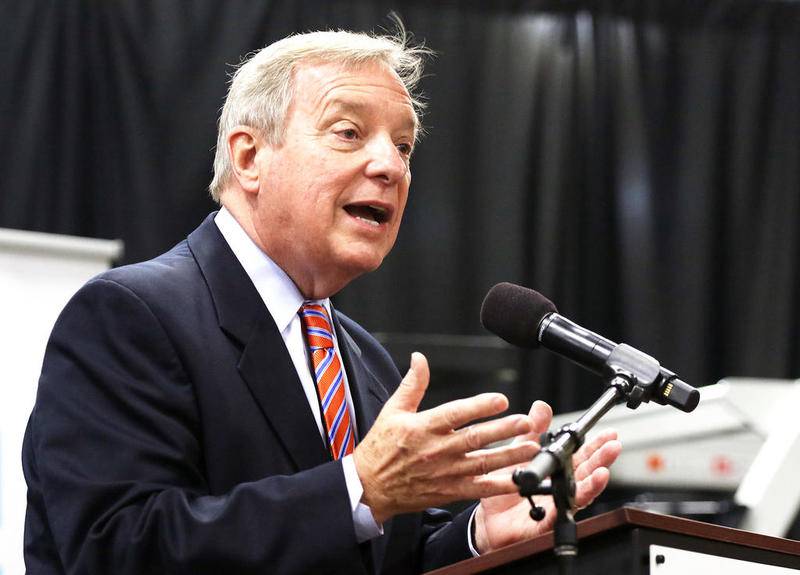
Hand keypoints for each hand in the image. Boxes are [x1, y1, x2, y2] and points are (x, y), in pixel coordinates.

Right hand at [353, 353, 539, 522]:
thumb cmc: (380, 448)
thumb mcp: (393, 410)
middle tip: (525, 421)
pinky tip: (519, 479)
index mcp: (423, 427)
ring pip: (482, 463)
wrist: (369, 487)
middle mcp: (436, 450)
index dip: (479, 406)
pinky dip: (501, 485)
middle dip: (503, 430)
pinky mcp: (449, 490)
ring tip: (531, 447)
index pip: (455, 413)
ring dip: (509, 455)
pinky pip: (479, 488)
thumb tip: (420, 358)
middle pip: (475, 438)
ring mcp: (444, 473)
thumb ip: (413, 384)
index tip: (500, 399)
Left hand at [473, 401, 621, 552]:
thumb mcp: (515, 453)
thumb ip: (530, 432)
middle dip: (601, 459)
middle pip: (586, 472)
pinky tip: (585, 489)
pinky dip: (576, 499)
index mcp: (556, 471)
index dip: (595, 445)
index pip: (580, 456)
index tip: (608, 433)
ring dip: (595, 481)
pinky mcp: (546, 521)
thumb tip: (541, 407)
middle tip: (613, 446)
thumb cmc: (503, 490)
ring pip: (580, 492)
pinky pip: (563, 511)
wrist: (486, 520)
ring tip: (604, 469)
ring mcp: (556, 505)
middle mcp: (560, 488)